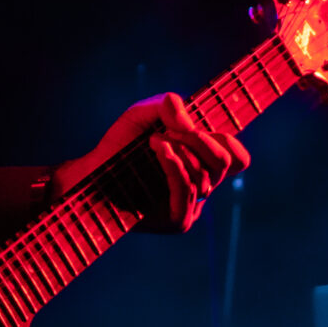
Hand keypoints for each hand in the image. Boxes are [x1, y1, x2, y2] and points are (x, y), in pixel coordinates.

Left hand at [49, 93, 249, 233]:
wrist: (88, 175)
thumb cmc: (118, 146)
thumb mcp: (142, 114)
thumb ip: (168, 105)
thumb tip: (191, 125)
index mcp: (202, 165)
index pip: (238, 158)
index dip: (228, 139)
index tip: (201, 124)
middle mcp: (202, 188)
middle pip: (227, 161)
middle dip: (200, 138)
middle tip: (169, 130)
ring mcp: (192, 206)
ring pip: (206, 174)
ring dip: (180, 148)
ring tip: (153, 140)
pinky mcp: (178, 220)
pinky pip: (188, 189)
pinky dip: (174, 164)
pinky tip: (157, 148)